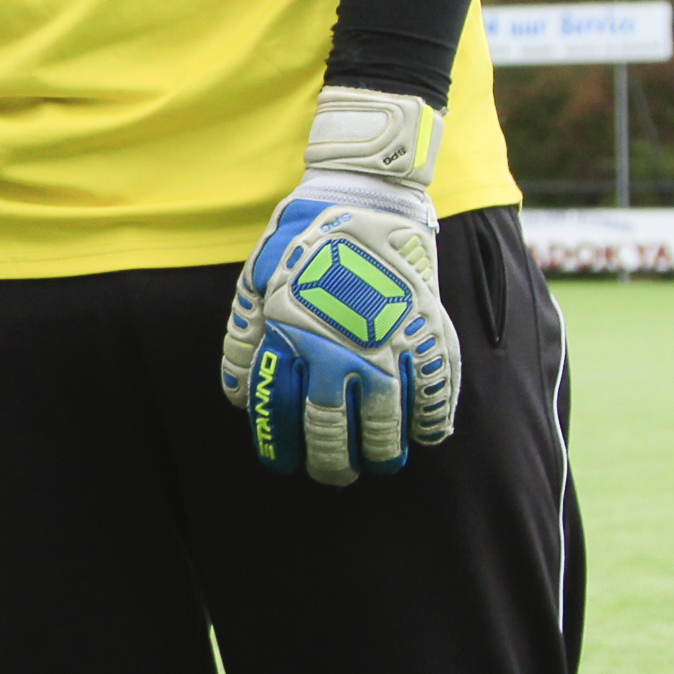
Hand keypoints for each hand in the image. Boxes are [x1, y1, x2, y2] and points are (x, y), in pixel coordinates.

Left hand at [218, 88, 460, 485]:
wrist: (364, 197)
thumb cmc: (304, 240)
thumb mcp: (256, 280)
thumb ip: (244, 338)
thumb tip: (238, 396)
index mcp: (292, 341)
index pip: (281, 415)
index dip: (280, 447)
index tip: (284, 465)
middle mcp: (339, 352)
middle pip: (332, 431)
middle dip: (330, 463)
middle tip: (333, 477)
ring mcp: (387, 345)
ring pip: (384, 424)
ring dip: (381, 453)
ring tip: (380, 466)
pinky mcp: (426, 332)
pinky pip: (435, 391)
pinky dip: (434, 419)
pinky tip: (430, 436)